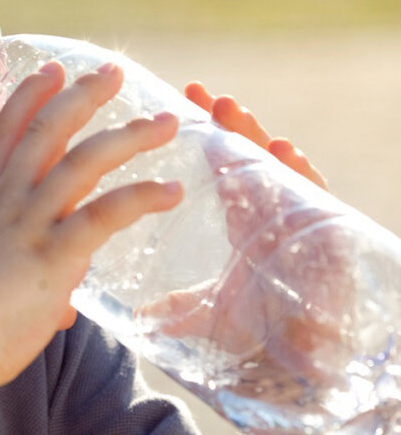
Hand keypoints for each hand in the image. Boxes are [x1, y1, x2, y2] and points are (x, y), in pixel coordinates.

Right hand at [0, 62, 182, 393]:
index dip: (30, 96)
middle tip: (111, 71)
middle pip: (47, 131)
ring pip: (82, 161)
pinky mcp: (52, 255)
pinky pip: (104, 215)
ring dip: (127, 136)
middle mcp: (8, 202)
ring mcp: (30, 224)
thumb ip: (30, 280)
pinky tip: (171, 191)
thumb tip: (58, 305)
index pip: (8, 133)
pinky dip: (141, 197)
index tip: (52, 68)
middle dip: (82, 96)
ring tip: (163, 122)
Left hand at [139, 83, 350, 399]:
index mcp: (247, 221)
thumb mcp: (211, 313)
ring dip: (257, 140)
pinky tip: (286, 154)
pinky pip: (317, 202)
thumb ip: (177, 307)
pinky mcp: (326, 242)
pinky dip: (304, 177)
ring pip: (279, 174)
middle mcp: (273, 217)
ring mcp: (299, 226)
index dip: (209, 133)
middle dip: (231, 126)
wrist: (300, 370)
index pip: (225, 166)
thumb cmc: (263, 333)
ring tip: (234, 112)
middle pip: (251, 160)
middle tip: (206, 95)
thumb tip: (139, 312)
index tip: (185, 97)